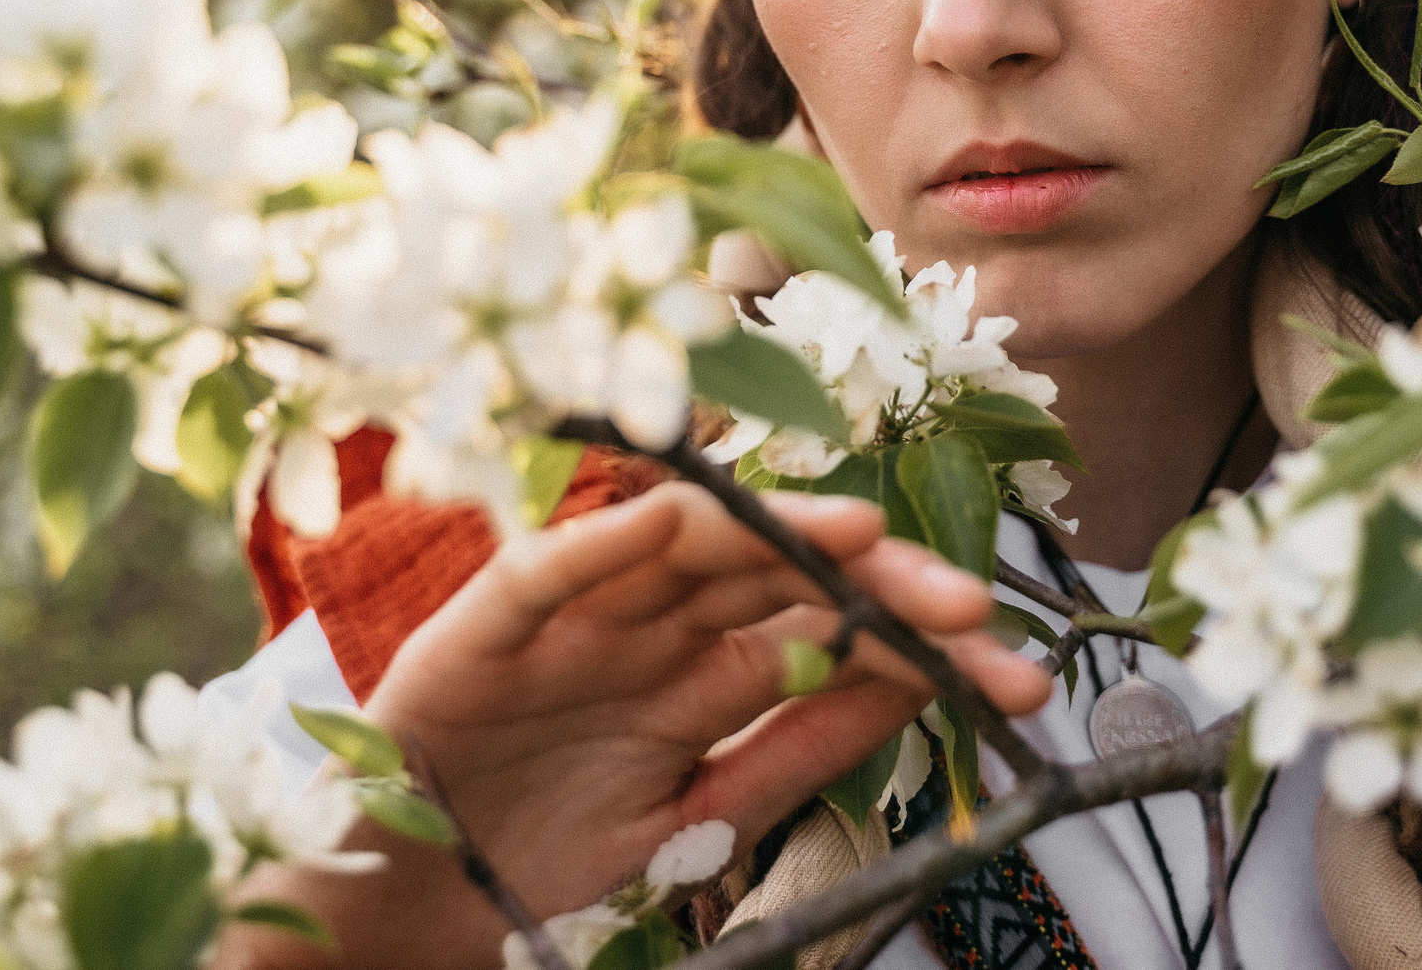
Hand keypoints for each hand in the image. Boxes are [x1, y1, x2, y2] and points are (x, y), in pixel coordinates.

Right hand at [218, 482, 1048, 969]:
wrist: (408, 901)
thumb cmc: (548, 854)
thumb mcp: (698, 822)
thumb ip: (793, 752)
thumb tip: (915, 690)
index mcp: (708, 669)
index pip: (834, 629)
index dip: (921, 642)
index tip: (1013, 675)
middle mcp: (655, 624)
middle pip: (784, 573)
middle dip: (883, 586)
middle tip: (973, 608)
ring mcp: (578, 617)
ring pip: (686, 550)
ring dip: (775, 532)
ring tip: (863, 535)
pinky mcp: (489, 627)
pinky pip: (550, 571)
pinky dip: (603, 543)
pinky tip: (671, 521)